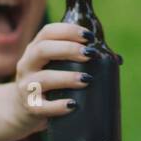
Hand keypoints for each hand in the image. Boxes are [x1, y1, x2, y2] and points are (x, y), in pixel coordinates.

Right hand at [8, 23, 95, 137]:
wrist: (23, 109)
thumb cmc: (50, 82)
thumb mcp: (56, 65)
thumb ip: (79, 58)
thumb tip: (117, 59)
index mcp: (36, 49)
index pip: (48, 32)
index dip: (68, 31)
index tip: (88, 36)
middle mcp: (27, 64)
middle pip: (42, 50)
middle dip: (68, 49)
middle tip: (90, 54)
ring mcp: (27, 86)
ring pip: (42, 79)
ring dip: (66, 77)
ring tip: (87, 79)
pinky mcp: (30, 107)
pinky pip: (42, 107)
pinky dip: (58, 106)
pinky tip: (73, 104)